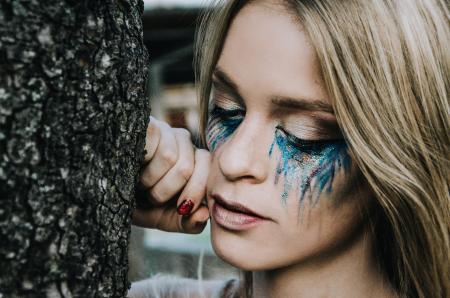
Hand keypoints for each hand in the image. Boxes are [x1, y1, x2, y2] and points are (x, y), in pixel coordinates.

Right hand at [132, 116, 210, 233]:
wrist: (107, 192)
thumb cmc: (141, 203)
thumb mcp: (167, 219)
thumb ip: (190, 223)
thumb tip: (204, 214)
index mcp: (195, 161)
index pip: (208, 167)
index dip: (196, 190)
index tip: (181, 209)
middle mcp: (183, 141)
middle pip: (187, 166)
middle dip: (167, 191)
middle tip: (151, 197)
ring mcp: (164, 129)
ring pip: (168, 156)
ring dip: (149, 180)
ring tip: (138, 182)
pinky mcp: (146, 124)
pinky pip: (152, 140)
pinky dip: (140, 163)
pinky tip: (131, 165)